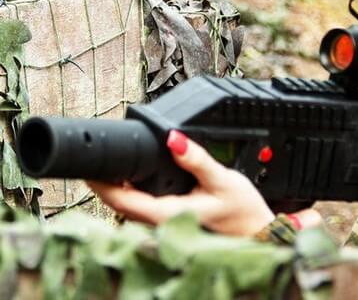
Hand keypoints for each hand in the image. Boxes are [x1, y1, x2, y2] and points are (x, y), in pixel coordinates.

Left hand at [88, 130, 319, 236]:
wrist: (256, 228)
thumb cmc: (242, 209)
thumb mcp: (222, 179)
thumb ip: (196, 159)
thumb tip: (173, 139)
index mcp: (167, 213)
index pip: (121, 201)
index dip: (101, 184)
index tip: (90, 166)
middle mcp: (161, 221)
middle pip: (119, 204)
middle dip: (105, 182)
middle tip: (98, 157)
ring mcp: (164, 222)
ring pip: (130, 205)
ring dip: (118, 186)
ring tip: (113, 163)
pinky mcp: (170, 218)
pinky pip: (142, 205)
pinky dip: (134, 190)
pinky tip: (138, 176)